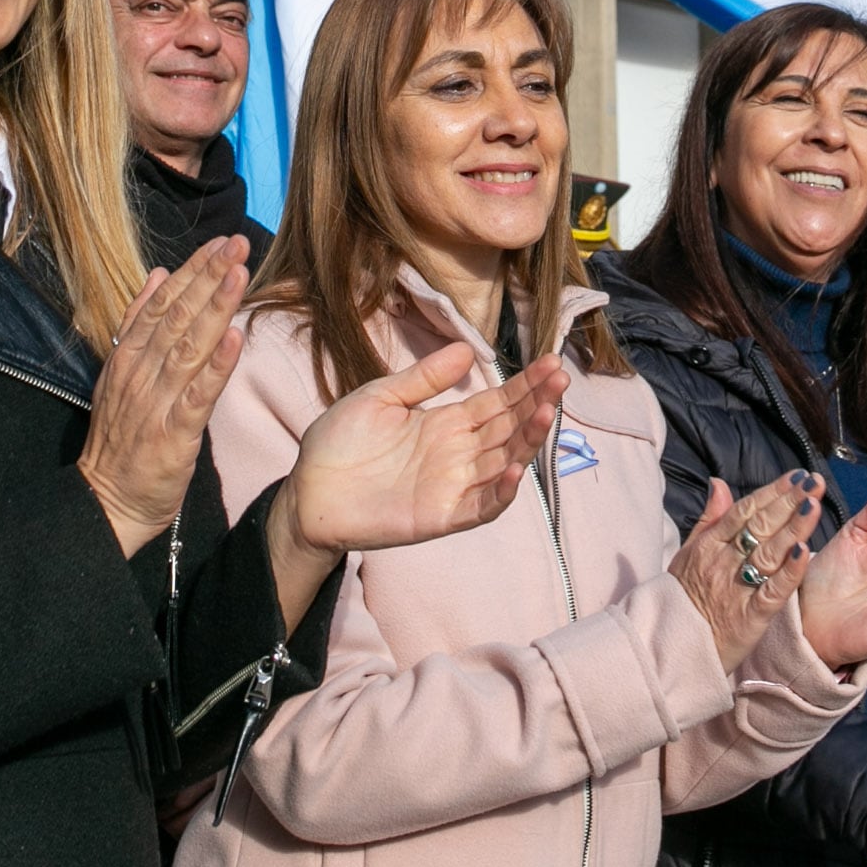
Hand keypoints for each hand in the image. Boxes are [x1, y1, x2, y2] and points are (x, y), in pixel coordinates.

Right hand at [77, 237, 251, 556]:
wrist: (106, 501)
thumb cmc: (121, 439)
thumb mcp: (120, 372)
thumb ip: (139, 323)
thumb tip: (160, 274)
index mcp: (128, 356)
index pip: (163, 302)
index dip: (193, 270)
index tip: (219, 243)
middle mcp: (140, 372)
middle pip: (178, 316)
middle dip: (210, 277)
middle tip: (238, 244)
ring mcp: (156, 401)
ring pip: (189, 346)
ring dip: (215, 307)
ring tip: (239, 274)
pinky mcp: (173, 433)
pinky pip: (197, 395)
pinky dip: (216, 365)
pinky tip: (235, 338)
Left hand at [267, 345, 570, 617]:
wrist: (307, 489)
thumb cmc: (339, 442)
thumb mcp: (380, 397)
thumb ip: (423, 378)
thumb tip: (467, 350)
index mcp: (446, 424)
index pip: (496, 402)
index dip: (525, 385)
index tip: (550, 363)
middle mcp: (458, 454)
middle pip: (508, 428)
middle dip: (536, 404)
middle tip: (560, 378)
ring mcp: (452, 486)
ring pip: (503, 462)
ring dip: (527, 441)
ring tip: (546, 412)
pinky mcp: (440, 516)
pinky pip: (480, 505)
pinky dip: (501, 491)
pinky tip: (516, 468)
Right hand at [667, 472, 823, 671]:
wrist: (669, 647)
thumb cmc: (680, 598)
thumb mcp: (688, 553)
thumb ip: (708, 517)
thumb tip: (719, 482)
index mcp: (709, 544)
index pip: (745, 511)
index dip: (772, 492)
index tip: (797, 476)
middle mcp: (723, 562)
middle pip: (760, 526)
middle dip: (789, 501)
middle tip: (812, 482)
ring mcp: (736, 589)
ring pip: (768, 553)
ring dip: (793, 527)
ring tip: (814, 505)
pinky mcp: (749, 617)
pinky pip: (772, 591)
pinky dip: (788, 571)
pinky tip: (805, 552)